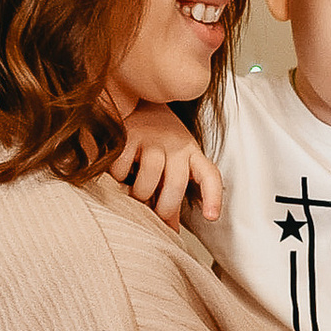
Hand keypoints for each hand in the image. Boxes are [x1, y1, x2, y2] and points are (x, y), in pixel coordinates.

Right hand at [108, 105, 222, 228]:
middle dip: (164, 208)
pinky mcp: (129, 133)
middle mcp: (177, 144)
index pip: (210, 175)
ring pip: (151, 175)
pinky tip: (117, 174)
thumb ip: (172, 194)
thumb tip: (170, 231)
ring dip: (139, 193)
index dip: (213, 197)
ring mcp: (153, 137)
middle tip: (152, 216)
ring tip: (132, 194)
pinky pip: (124, 164)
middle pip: (176, 184)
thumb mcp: (171, 165)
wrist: (135, 100)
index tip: (211, 217)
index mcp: (192, 154)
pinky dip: (118, 175)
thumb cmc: (156, 143)